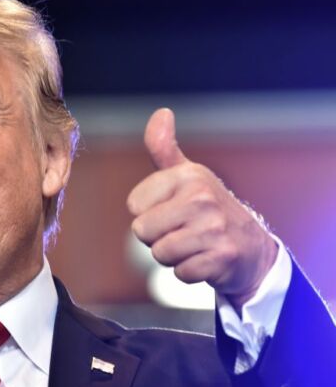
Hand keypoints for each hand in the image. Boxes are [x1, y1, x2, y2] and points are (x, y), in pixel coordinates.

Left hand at [127, 108, 277, 311]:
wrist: (251, 249)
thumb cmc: (208, 210)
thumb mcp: (187, 175)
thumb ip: (165, 148)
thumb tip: (162, 113)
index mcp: (189, 176)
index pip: (134, 205)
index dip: (147, 214)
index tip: (171, 211)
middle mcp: (203, 197)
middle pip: (142, 231)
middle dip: (157, 238)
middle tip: (183, 232)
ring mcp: (214, 227)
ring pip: (160, 253)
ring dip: (172, 256)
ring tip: (194, 245)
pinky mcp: (222, 257)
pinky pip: (180, 273)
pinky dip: (189, 272)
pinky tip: (205, 260)